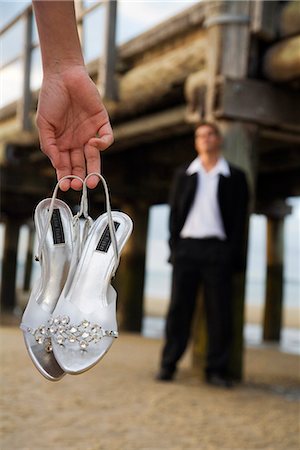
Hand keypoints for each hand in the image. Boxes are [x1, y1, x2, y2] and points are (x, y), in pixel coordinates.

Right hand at [36, 65, 113, 190]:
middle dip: (81, 177)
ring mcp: (90, 133)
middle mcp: (77, 141)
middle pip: (81, 164)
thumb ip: (49, 145)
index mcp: (62, 143)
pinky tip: (94, 143)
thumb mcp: (44, 124)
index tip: (65, 186)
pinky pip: (106, 138)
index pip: (66, 165)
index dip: (66, 176)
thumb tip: (57, 165)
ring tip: (92, 181)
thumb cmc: (51, 98)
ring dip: (94, 169)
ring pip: (94, 157)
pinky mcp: (102, 123)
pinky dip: (103, 144)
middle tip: (81, 186)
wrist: (64, 75)